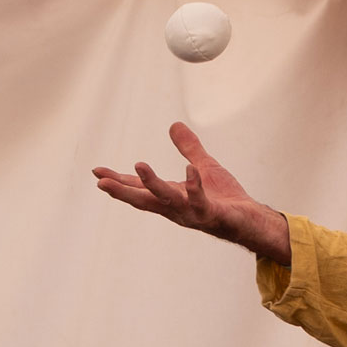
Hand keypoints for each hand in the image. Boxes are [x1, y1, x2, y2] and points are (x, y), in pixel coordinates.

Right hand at [92, 123, 291, 263]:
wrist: (250, 221)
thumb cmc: (225, 199)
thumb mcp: (204, 167)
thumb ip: (189, 149)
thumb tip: (174, 126)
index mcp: (170, 197)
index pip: (139, 189)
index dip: (118, 180)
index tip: (97, 172)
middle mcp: (176, 208)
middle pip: (144, 199)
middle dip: (122, 191)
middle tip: (101, 182)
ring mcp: (192, 212)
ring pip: (167, 199)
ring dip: (152, 184)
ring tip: (139, 165)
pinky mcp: (210, 214)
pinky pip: (200, 200)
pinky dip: (194, 186)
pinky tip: (189, 170)